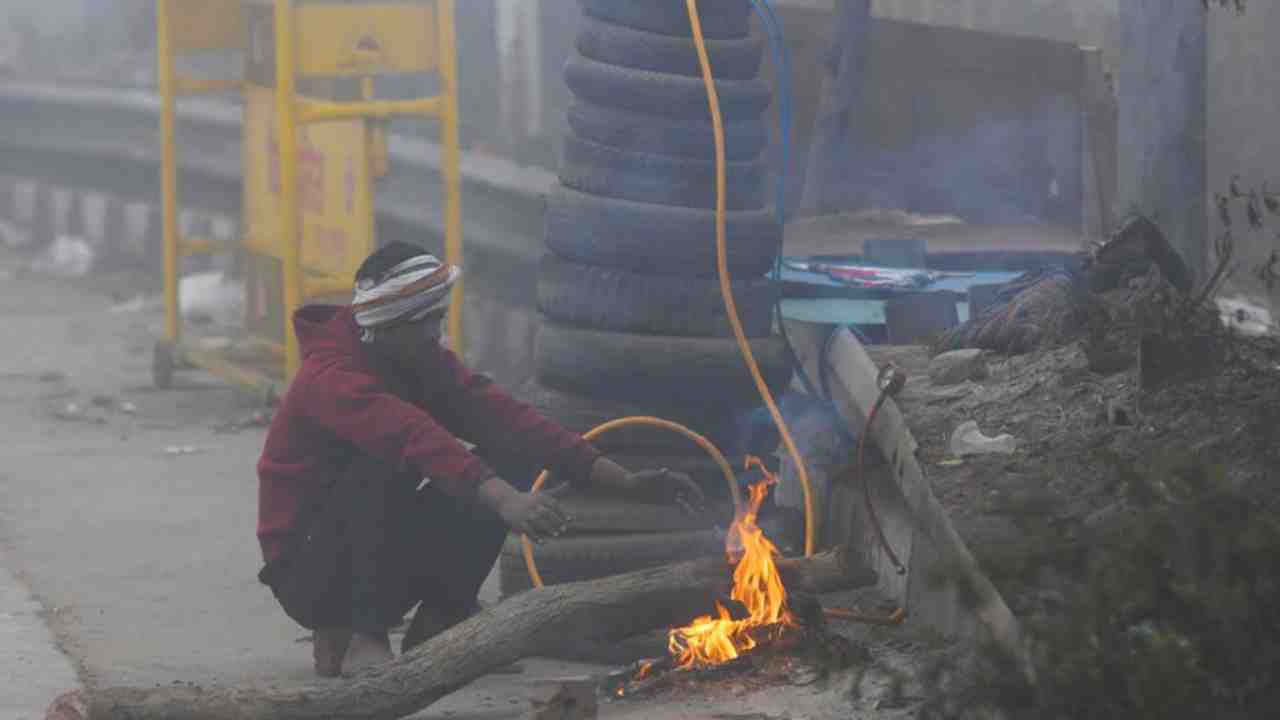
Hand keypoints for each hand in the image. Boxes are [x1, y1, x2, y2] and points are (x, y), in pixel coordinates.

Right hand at [496, 485, 572, 543]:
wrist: (506, 501)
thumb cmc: (528, 498)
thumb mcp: (541, 493)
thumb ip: (556, 491)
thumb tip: (568, 483)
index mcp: (540, 497)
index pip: (554, 505)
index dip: (563, 513)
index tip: (570, 520)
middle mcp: (533, 505)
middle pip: (547, 514)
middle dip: (557, 522)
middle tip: (564, 529)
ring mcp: (526, 515)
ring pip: (539, 523)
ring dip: (549, 529)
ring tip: (556, 534)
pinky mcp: (519, 523)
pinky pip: (529, 532)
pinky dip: (536, 538)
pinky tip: (543, 542)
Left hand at [589, 458, 705, 513]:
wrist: (630, 487)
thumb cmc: (637, 479)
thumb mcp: (645, 476)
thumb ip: (656, 474)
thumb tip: (665, 471)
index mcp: (670, 477)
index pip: (686, 481)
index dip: (693, 487)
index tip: (698, 495)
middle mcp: (672, 484)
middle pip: (689, 490)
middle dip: (696, 496)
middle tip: (701, 505)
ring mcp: (670, 492)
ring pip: (686, 498)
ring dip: (693, 505)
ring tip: (698, 514)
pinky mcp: (667, 500)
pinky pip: (680, 505)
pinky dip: (686, 510)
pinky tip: (690, 515)